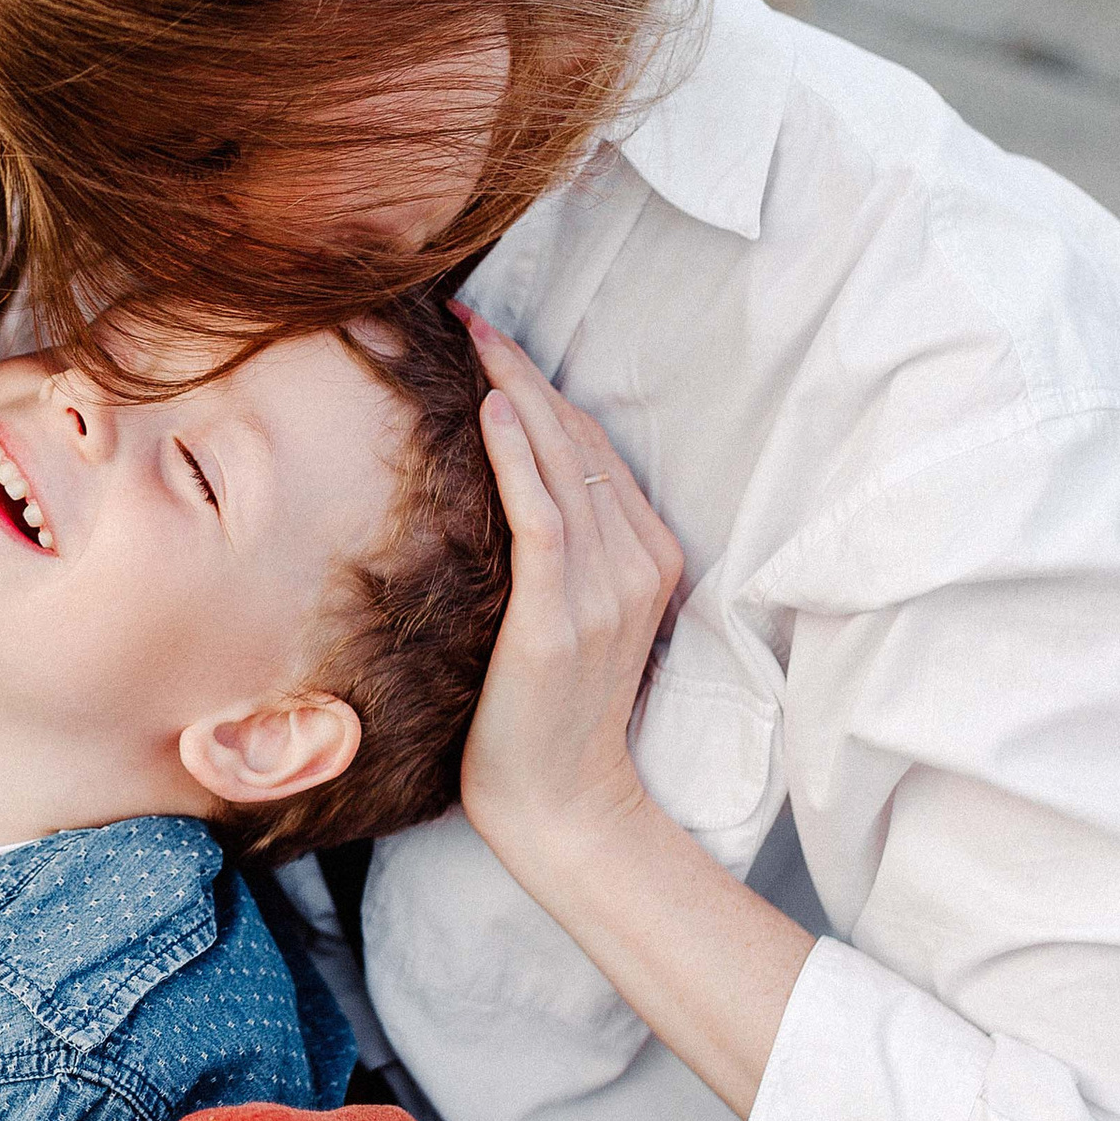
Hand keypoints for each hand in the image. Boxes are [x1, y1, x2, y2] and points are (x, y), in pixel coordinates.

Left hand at [457, 315, 683, 888]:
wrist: (562, 805)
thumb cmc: (544, 718)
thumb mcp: (567, 618)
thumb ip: (560, 552)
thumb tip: (507, 488)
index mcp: (650, 558)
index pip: (592, 449)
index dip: (543, 388)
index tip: (492, 339)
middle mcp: (638, 563)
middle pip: (578, 441)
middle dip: (522, 370)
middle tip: (469, 315)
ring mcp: (605, 589)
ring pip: (561, 463)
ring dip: (513, 391)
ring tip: (470, 338)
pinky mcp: (560, 615)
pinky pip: (541, 515)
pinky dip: (516, 456)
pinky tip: (487, 410)